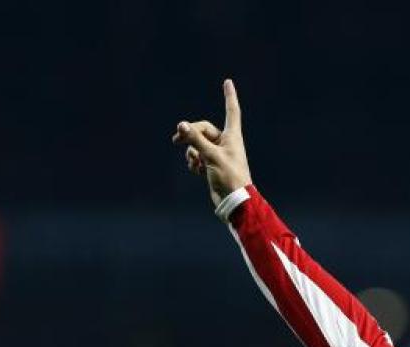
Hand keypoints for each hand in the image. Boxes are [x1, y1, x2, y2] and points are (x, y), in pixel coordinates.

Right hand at [172, 79, 251, 207]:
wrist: (233, 201)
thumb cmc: (229, 177)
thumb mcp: (211, 156)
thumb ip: (195, 139)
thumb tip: (181, 124)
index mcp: (232, 136)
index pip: (231, 110)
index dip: (229, 96)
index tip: (228, 82)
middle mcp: (226, 143)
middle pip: (203, 129)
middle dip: (189, 134)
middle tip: (176, 139)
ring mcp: (217, 154)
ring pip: (198, 144)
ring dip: (192, 151)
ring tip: (195, 163)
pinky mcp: (211, 166)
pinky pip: (198, 157)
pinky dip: (194, 162)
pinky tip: (197, 171)